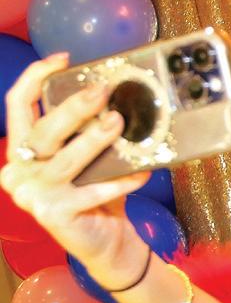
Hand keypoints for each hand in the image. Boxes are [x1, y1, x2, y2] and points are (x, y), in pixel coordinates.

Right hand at [1, 53, 151, 285]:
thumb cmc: (97, 195)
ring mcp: (32, 195)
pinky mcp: (54, 214)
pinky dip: (119, 181)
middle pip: (43, 130)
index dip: (36, 77)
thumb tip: (109, 98)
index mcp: (20, 151)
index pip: (17, 105)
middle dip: (74, 107)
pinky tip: (141, 173)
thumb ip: (85, 133)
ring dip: (95, 140)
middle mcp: (17, 171)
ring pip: (66, 159)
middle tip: (102, 91)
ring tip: (119, 123)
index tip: (63, 60)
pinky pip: (91, 191)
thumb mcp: (87, 159)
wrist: (106, 243)